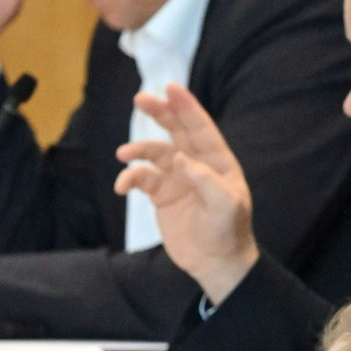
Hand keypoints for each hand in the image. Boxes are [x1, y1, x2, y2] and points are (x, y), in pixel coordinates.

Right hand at [114, 84, 259, 303]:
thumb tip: (181, 159)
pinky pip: (142, 179)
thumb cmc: (228, 232)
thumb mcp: (225, 206)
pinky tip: (123, 185)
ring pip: (155, 153)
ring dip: (139, 150)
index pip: (201, 128)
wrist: (216, 263)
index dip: (186, 107)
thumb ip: (206, 180)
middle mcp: (197, 165)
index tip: (171, 87)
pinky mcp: (162, 195)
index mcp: (218, 162)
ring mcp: (178, 179)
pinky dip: (130, 178)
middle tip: (142, 99)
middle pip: (176, 131)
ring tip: (124, 154)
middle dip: (160, 113)